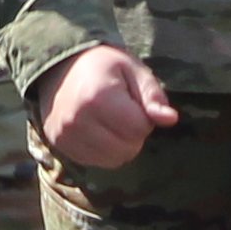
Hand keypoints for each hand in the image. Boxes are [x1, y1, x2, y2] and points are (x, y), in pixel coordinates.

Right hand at [35, 45, 177, 170]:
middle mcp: (77, 119)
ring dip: (119, 145)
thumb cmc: (104, 67)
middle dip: (132, 134)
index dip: (143, 117)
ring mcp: (66, 134)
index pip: (139, 129)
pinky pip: (95, 162)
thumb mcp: (134, 71)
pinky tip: (96, 130)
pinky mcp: (59, 145)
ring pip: (113, 160)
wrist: (59, 67)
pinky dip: (103, 151)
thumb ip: (153, 96)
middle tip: (121, 112)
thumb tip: (171, 119)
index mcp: (98, 96)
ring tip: (109, 121)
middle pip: (127, 149)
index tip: (132, 102)